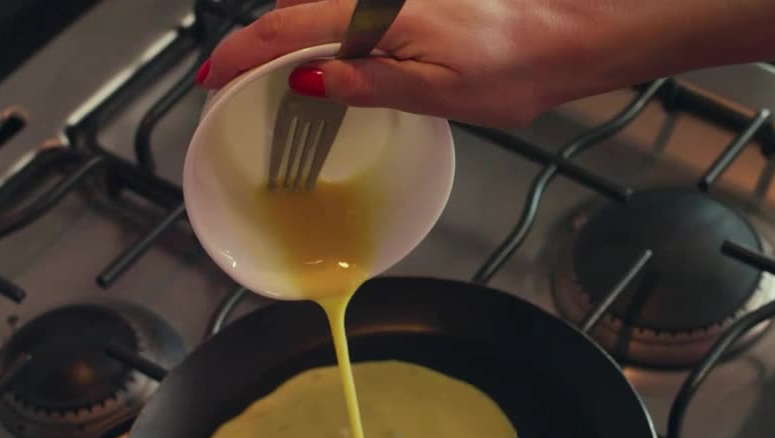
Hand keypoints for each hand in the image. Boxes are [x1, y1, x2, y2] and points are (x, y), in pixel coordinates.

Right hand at [197, 0, 738, 125]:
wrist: (562, 38)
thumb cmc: (513, 67)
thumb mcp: (438, 91)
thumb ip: (368, 82)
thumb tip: (310, 78)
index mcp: (377, 11)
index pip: (287, 27)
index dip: (242, 54)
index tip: (212, 78)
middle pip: (294, 10)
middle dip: (259, 47)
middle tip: (235, 89)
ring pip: (318, 9)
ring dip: (290, 41)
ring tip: (274, 84)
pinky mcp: (405, 2)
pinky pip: (347, 11)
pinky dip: (323, 35)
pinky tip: (326, 66)